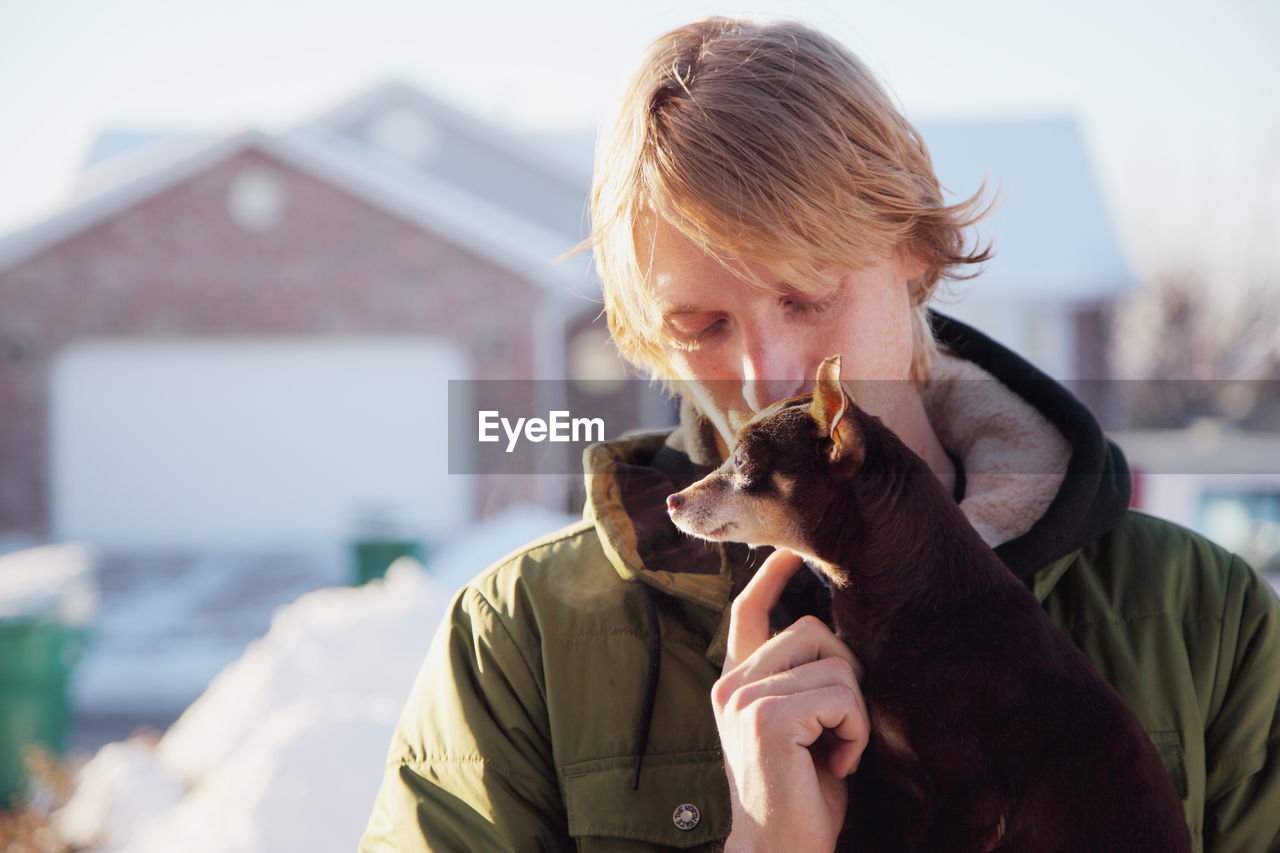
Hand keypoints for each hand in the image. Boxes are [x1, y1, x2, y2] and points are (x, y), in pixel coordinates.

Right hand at [713, 548, 868, 852]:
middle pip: (813, 631)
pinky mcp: (768, 717)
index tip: (790, 551)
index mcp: (737, 683)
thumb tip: (834, 636)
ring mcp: (746, 698)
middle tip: (839, 730)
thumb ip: (801, 682)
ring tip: (837, 752)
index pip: (749, 612)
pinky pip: (842, 695)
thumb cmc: (802, 797)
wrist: (779, 851)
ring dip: (855, 713)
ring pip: (836, 663)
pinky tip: (838, 765)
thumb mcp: (799, 727)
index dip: (771, 576)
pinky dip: (856, 732)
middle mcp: (732, 684)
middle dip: (847, 676)